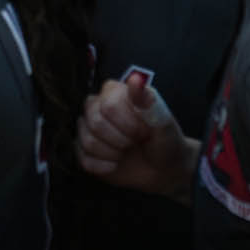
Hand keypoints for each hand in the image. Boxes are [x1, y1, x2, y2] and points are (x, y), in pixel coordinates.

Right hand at [77, 72, 194, 199]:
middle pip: (94, 122)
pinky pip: (84, 160)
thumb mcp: (164, 124)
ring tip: (127, 151)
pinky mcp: (82, 150)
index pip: (108, 105)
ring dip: (113, 153)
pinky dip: (105, 167)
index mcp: (115, 93)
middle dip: (120, 138)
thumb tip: (136, 80)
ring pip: (87, 141)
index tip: (144, 130)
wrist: (165, 170)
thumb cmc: (166, 142)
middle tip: (136, 140)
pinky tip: (117, 163)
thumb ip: (149, 102)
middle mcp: (97, 107)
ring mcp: (87, 128)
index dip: (127, 123)